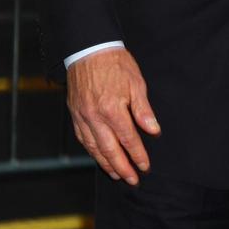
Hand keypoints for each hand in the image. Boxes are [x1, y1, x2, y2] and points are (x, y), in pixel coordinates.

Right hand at [67, 47, 160, 184]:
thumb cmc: (115, 63)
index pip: (128, 139)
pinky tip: (99, 157)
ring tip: (117, 174)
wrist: (89, 49)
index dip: (137, 155)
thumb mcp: (136, 82)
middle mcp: (95, 116)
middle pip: (110, 149)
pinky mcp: (74, 114)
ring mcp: (82, 116)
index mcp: (112, 108)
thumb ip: (143, 110)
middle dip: (122, 167)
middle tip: (132, 180)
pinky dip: (92, 151)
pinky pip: (83, 139)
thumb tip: (153, 131)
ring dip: (106, 163)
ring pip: (94, 148)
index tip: (145, 166)